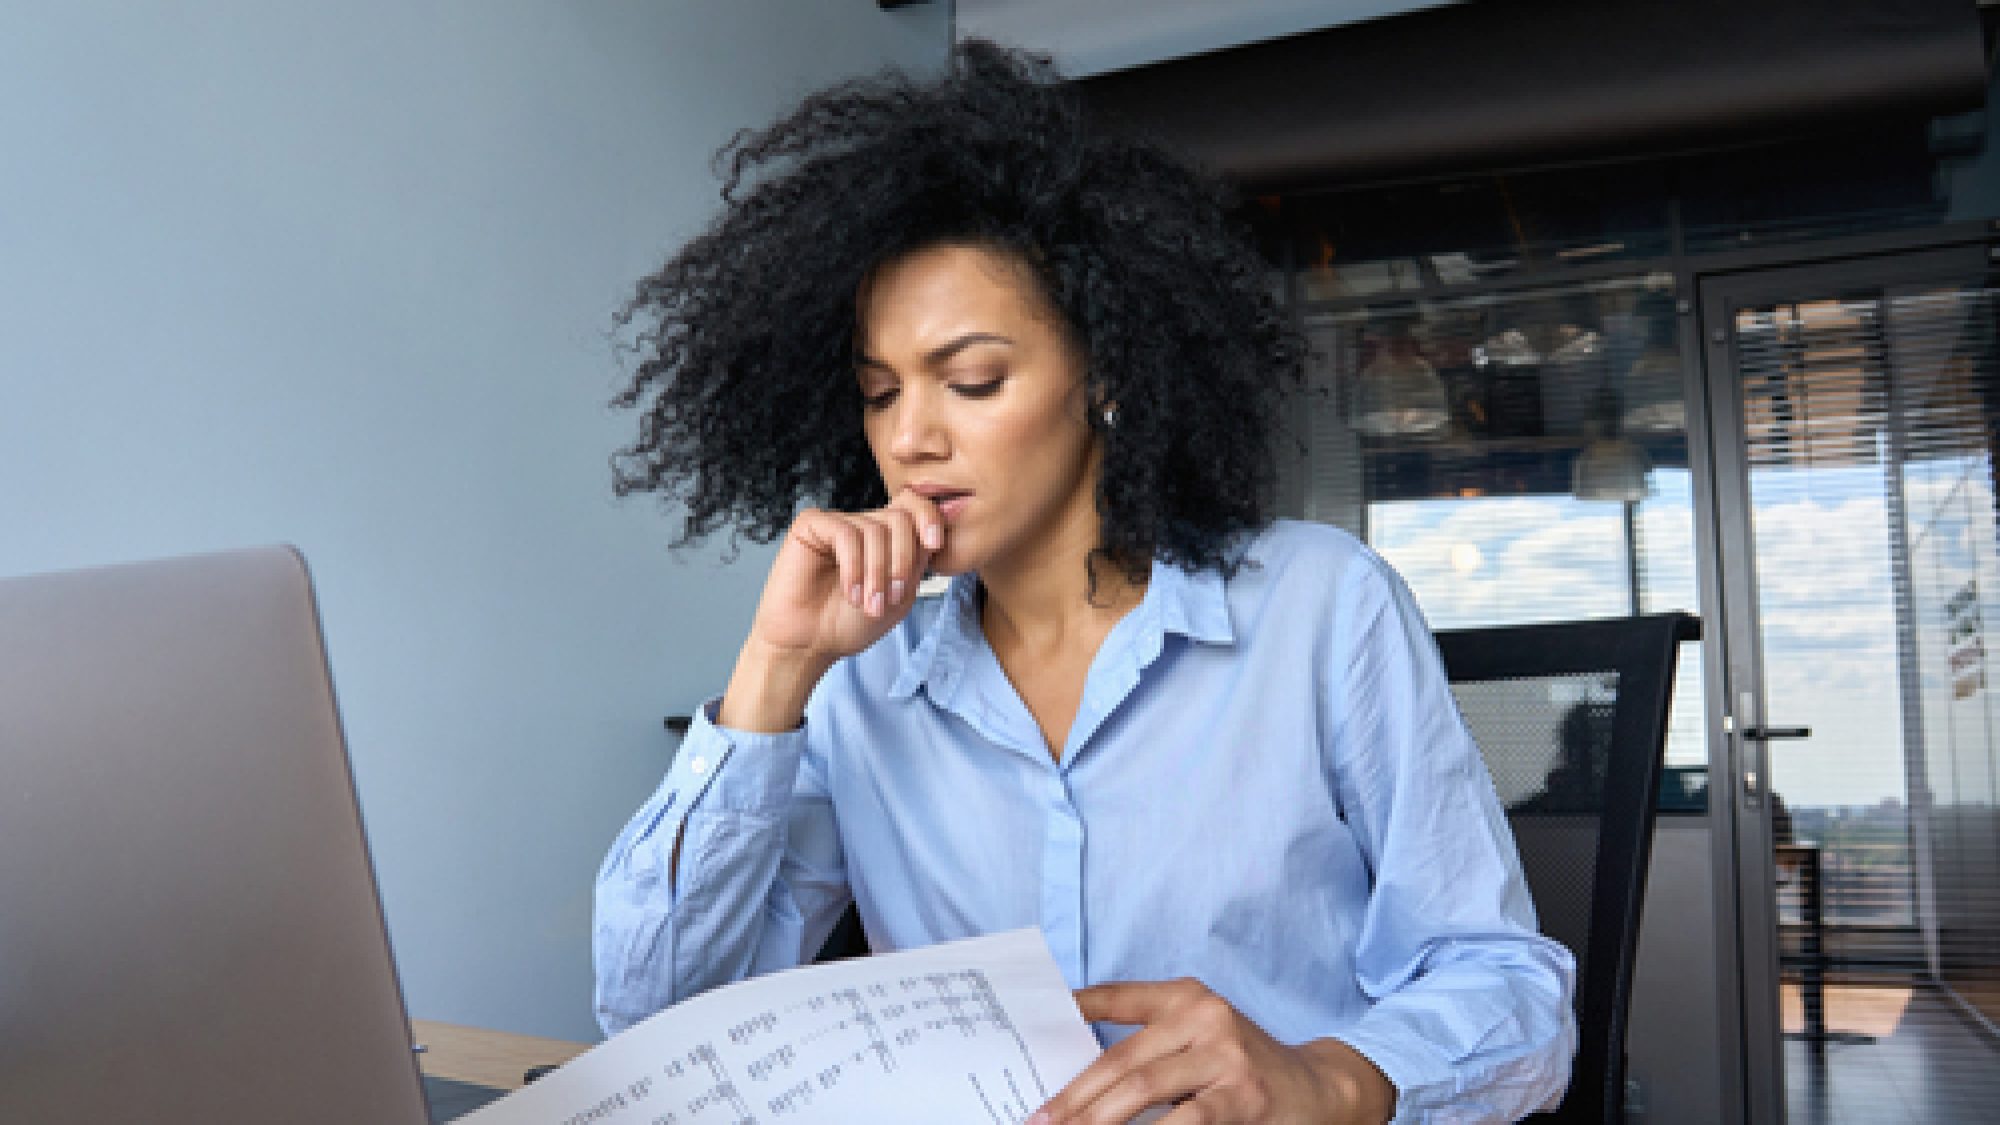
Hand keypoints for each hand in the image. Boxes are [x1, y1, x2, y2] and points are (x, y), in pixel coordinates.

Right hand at [747, 491, 944, 659]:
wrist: (810, 645)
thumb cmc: (849, 624)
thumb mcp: (899, 596)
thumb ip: (918, 562)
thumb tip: (940, 527)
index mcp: (887, 539)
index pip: (915, 507)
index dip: (930, 518)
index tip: (935, 544)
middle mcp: (863, 526)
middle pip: (900, 518)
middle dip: (902, 560)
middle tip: (892, 597)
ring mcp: (837, 523)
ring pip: (875, 529)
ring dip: (877, 572)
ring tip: (868, 604)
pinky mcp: (811, 525)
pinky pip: (845, 533)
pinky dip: (854, 566)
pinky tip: (851, 592)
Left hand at [1030, 980, 1395, 1124]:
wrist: (1319, 1090)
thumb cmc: (1244, 1070)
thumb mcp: (1201, 1039)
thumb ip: (1153, 1045)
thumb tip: (1082, 1078)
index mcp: (1186, 996)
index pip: (1115, 997)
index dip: (1071, 1010)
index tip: (1028, 1030)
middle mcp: (1204, 1016)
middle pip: (1120, 1059)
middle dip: (1073, 1095)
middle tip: (1039, 1119)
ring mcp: (1224, 1054)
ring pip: (1142, 1089)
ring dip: (1095, 1119)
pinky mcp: (1241, 1095)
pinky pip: (1183, 1121)